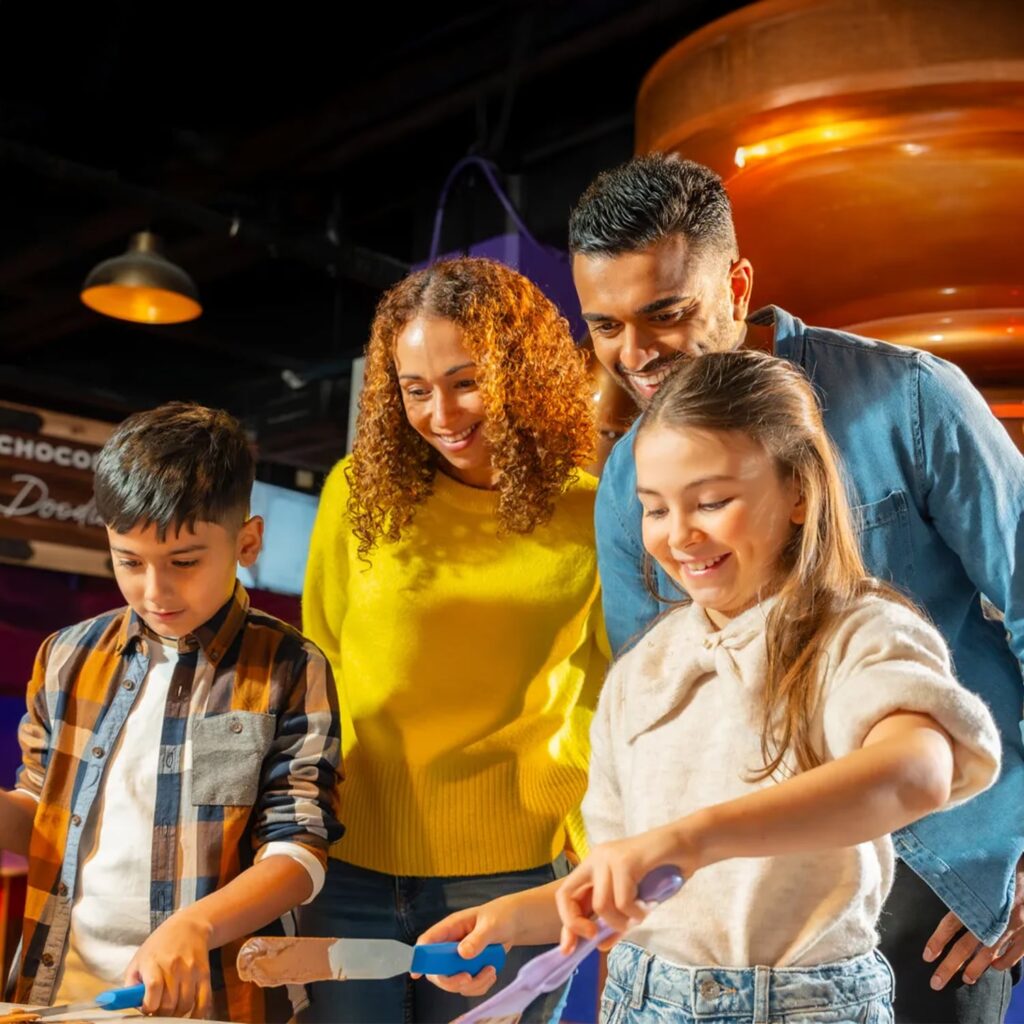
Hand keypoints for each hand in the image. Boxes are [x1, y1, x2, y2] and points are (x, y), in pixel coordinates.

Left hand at [124, 909, 213, 1016]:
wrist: (189, 926)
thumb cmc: (159, 945)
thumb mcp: (139, 959)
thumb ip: (131, 984)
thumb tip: (131, 1006)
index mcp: (154, 962)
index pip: (153, 989)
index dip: (149, 1005)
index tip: (147, 1008)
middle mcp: (174, 966)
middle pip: (169, 1003)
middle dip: (161, 1014)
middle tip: (158, 1012)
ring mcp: (191, 970)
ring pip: (185, 1005)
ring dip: (176, 1015)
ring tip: (170, 1011)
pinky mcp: (205, 973)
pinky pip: (203, 1001)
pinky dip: (197, 1014)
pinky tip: (190, 1015)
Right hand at [411, 897, 522, 997]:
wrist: (513, 923)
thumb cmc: (500, 916)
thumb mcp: (491, 924)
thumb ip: (477, 939)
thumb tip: (462, 953)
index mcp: (450, 928)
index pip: (427, 942)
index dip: (419, 957)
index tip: (417, 973)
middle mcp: (450, 945)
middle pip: (436, 971)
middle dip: (452, 980)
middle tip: (469, 977)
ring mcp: (458, 959)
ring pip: (454, 983)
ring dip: (473, 983)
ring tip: (490, 970)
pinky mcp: (468, 969)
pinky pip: (468, 987)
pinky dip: (480, 986)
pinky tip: (491, 972)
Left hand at [554, 823, 696, 953]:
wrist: (688, 843)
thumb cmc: (664, 871)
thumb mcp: (635, 900)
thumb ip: (616, 919)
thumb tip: (600, 945)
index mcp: (594, 865)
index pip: (566, 894)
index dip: (567, 923)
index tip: (569, 948)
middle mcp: (596, 858)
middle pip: (568, 896)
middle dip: (577, 924)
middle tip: (597, 936)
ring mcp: (609, 857)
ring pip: (601, 905)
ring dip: (621, 921)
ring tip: (638, 917)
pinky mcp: (625, 861)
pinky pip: (622, 901)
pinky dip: (636, 913)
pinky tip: (647, 907)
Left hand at [924, 853, 1023, 988]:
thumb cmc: (1001, 862)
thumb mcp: (977, 868)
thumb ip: (962, 881)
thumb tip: (939, 880)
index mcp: (978, 898)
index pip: (953, 922)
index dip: (938, 940)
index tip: (927, 956)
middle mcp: (995, 915)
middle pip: (968, 945)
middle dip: (950, 966)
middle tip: (936, 982)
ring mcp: (1015, 925)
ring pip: (991, 953)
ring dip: (976, 968)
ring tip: (965, 978)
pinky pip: (1017, 952)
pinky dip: (1004, 961)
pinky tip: (995, 967)